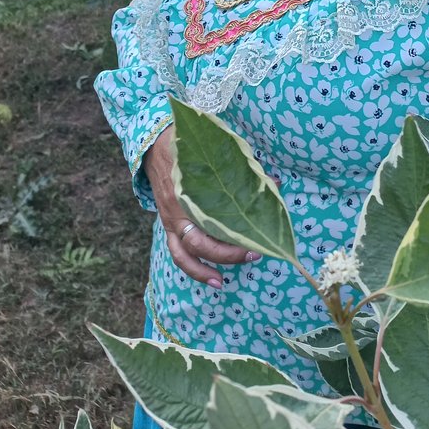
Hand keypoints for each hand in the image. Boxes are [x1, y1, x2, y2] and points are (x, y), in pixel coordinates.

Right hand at [143, 125, 258, 288]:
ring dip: (201, 271)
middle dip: (227, 253)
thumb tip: (274, 182)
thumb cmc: (189, 146)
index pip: (213, 220)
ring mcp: (170, 220)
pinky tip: (209, 275)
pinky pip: (176, 251)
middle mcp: (178, 210)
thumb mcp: (216, 151)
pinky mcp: (167, 224)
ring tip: (221, 284)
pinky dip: (191, 266)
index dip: (235, 233)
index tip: (257, 235)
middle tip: (253, 254)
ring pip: (182, 254)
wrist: (154, 144)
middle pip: (199, 243)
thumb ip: (242, 168)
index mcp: (190, 192)